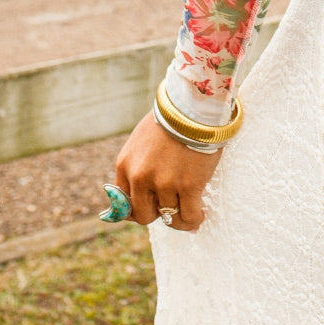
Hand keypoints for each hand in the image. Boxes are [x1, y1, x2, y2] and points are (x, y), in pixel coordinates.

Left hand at [113, 113, 221, 231]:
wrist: (194, 104)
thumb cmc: (170, 119)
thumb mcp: (140, 142)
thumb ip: (136, 167)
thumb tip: (137, 197)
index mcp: (125, 165)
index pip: (124, 205)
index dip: (140, 207)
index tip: (153, 206)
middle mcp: (141, 177)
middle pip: (144, 215)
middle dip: (158, 212)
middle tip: (172, 204)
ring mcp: (165, 183)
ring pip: (169, 218)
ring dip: (179, 218)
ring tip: (189, 213)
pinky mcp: (189, 185)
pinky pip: (189, 216)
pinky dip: (194, 220)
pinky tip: (199, 215)